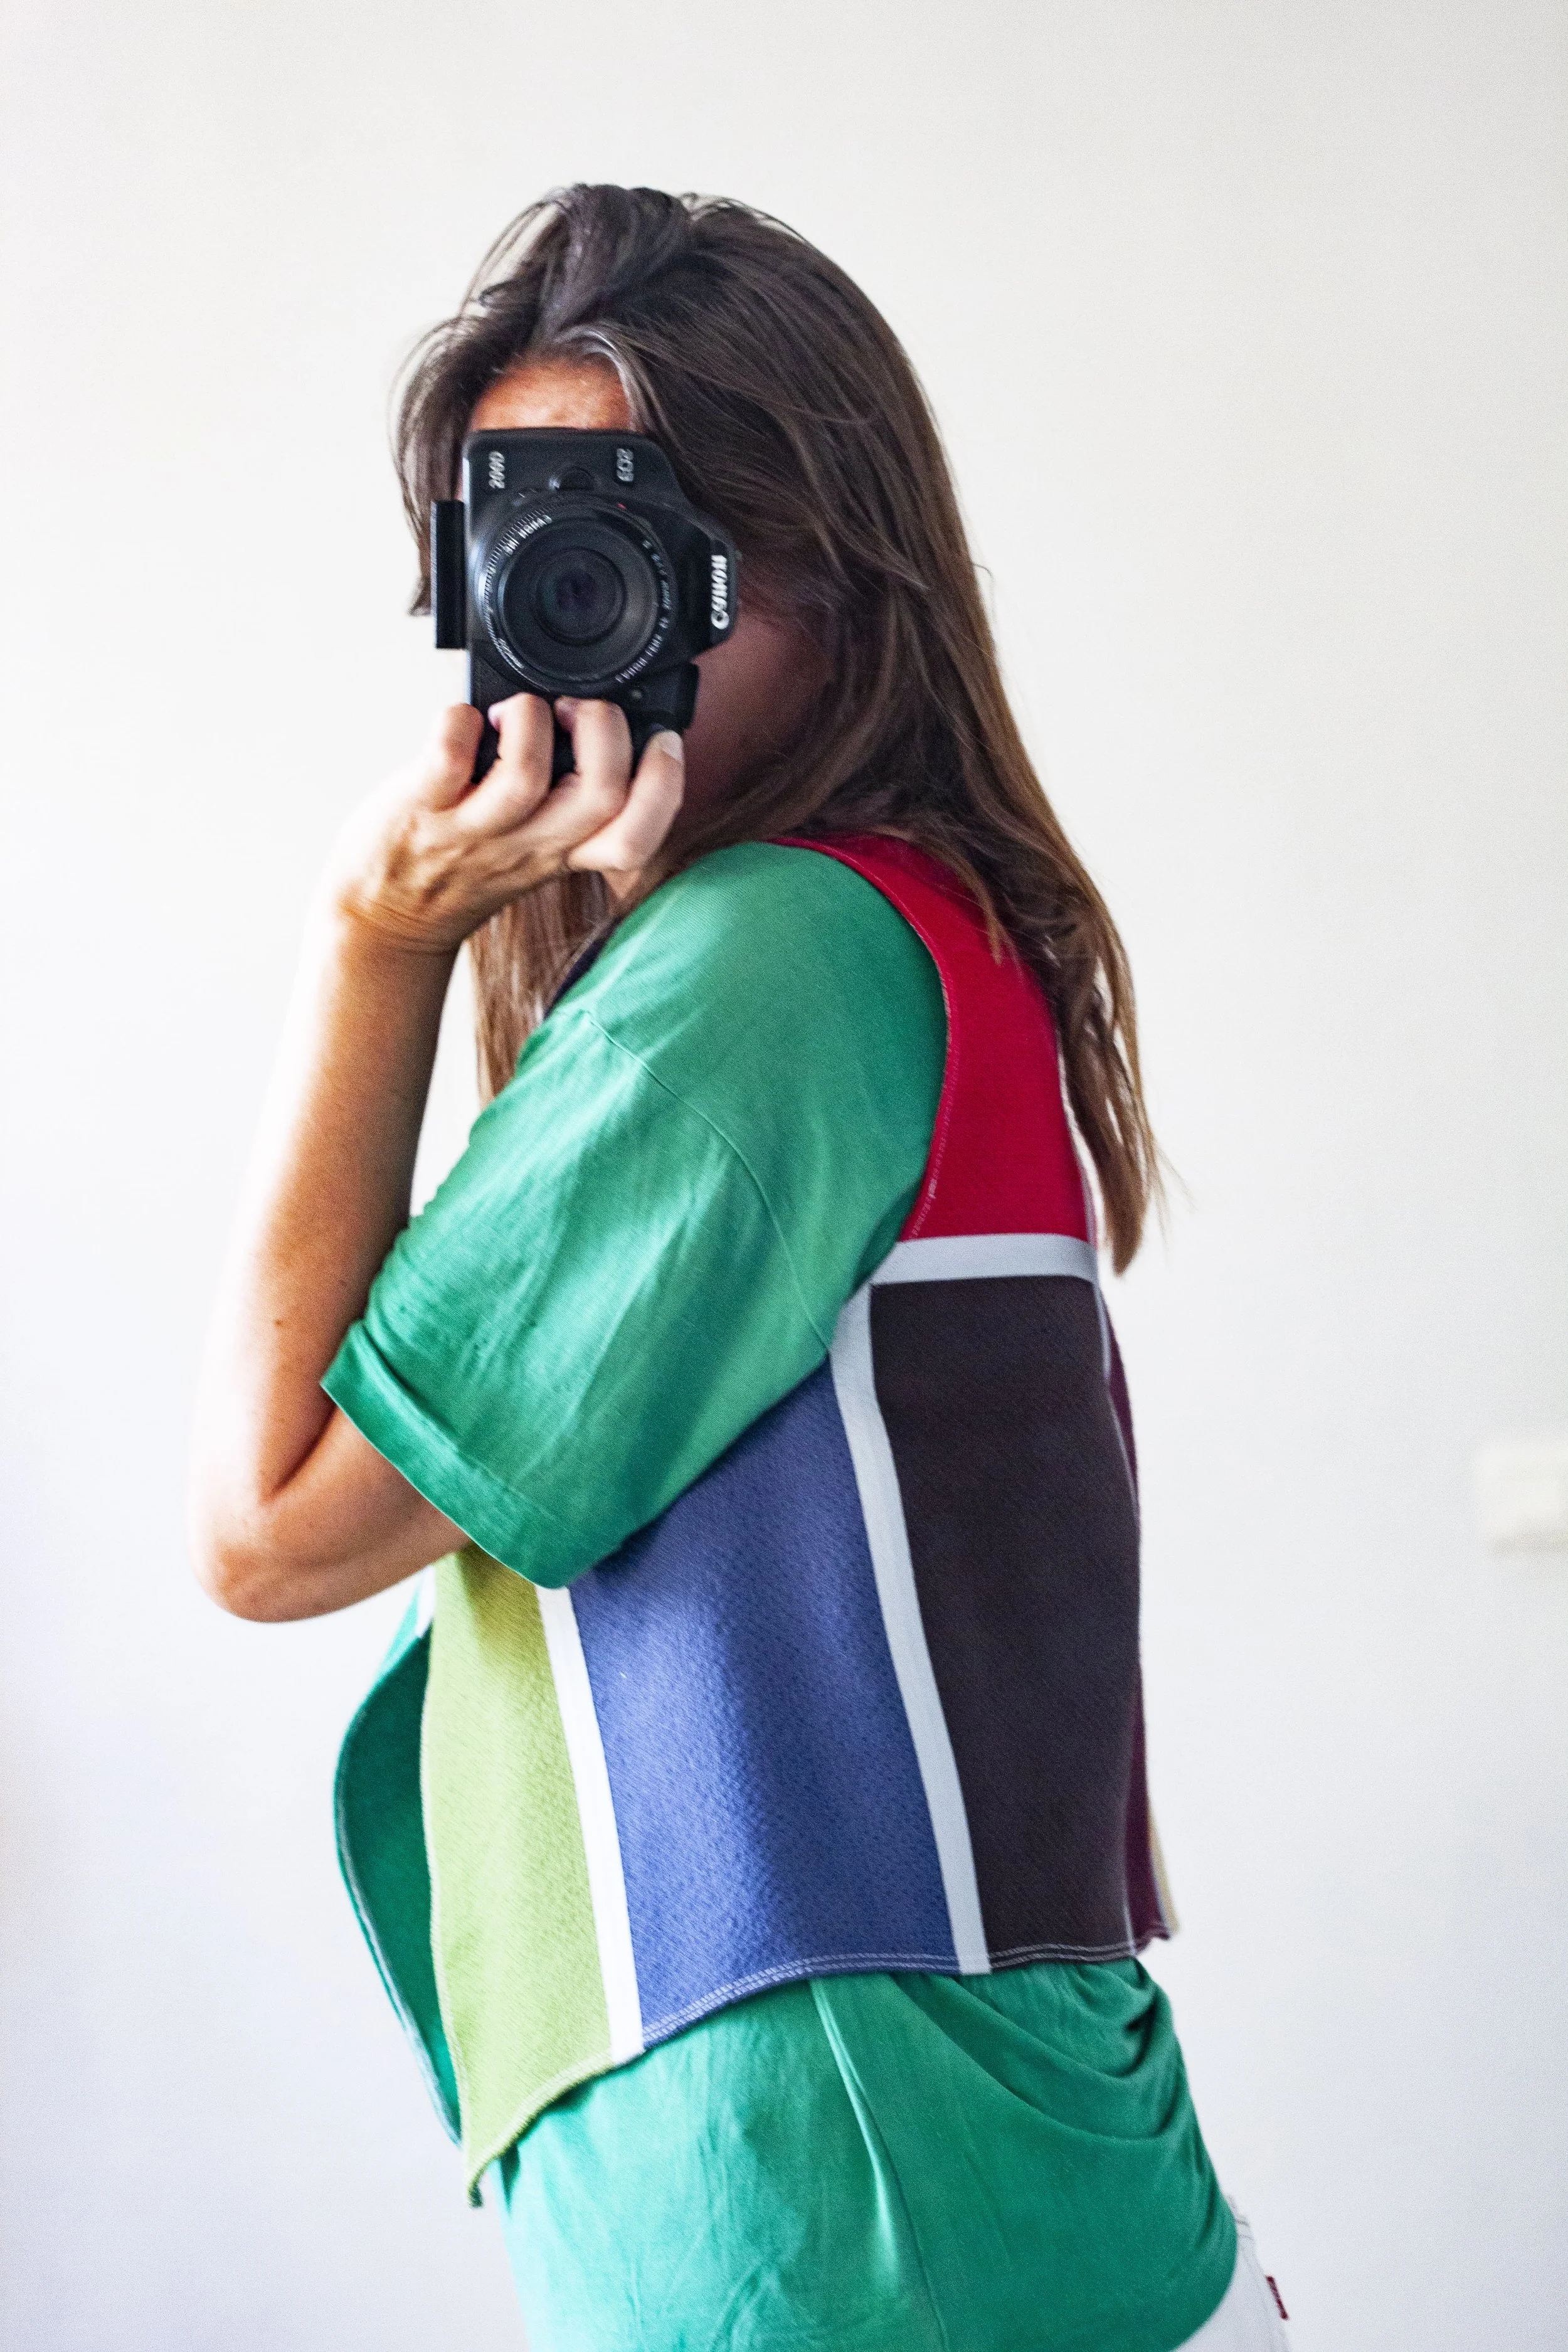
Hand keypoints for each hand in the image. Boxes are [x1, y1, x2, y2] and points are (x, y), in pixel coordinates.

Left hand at [328, 694, 684, 953]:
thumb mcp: (534, 850)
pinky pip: (448, 757)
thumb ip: (568, 802)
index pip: (638, 836)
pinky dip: (459, 721)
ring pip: (526, 774)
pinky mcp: (421, 809)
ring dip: (529, 718)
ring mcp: (474, 830)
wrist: (385, 917)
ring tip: (516, 709)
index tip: (661, 740)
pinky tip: (463, 719)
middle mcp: (528, 845)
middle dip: (605, 729)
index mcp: (564, 852)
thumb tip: (595, 719)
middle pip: (601, 794)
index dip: (666, 784)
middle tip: (576, 708)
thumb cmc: (460, 869)